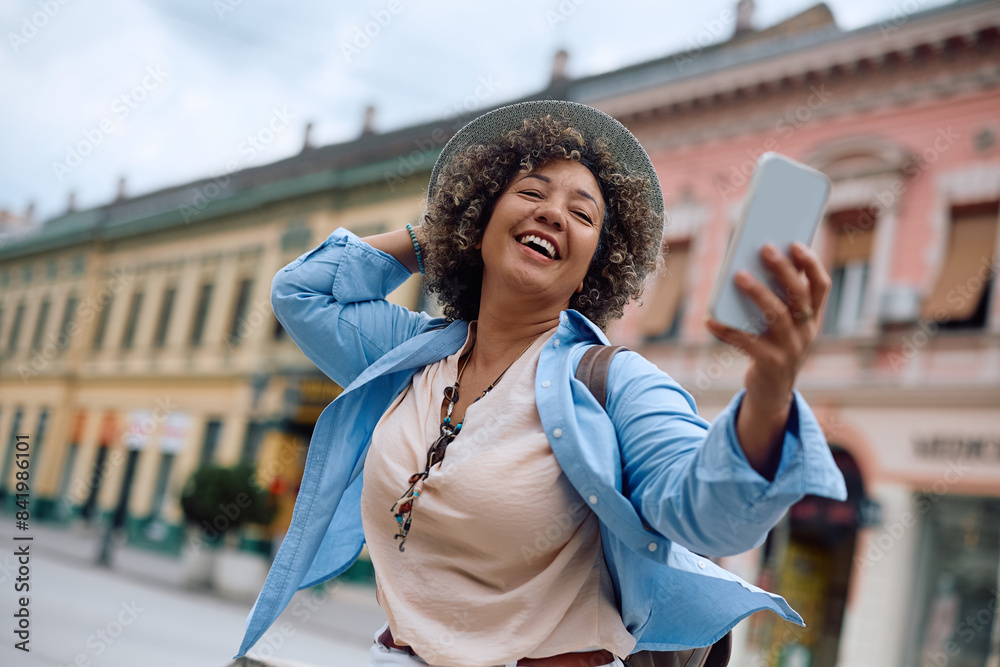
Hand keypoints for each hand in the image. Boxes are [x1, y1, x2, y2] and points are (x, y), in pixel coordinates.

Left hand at [703, 241, 830, 473]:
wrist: (772, 393)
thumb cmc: (772, 347)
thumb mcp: (781, 325)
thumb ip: (774, 299)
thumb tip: (749, 265)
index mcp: (812, 318)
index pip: (820, 286)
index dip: (811, 264)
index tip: (797, 243)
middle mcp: (806, 332)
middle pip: (798, 295)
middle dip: (783, 270)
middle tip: (764, 248)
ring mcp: (790, 349)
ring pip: (776, 315)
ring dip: (757, 293)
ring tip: (738, 275)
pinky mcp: (770, 364)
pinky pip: (747, 342)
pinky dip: (726, 330)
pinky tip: (709, 319)